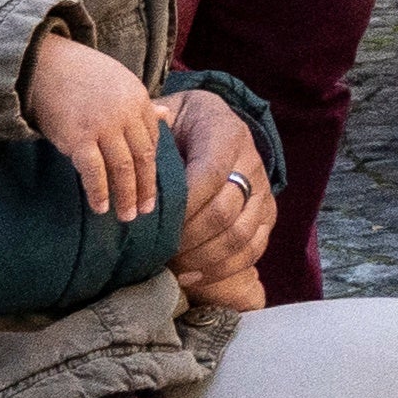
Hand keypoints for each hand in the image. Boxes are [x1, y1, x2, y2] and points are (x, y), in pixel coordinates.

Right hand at [27, 30, 167, 218]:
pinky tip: (101, 207)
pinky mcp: (79, 138)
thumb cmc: (81, 76)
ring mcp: (103, 126)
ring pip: (123, 168)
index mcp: (139, 99)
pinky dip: (99, 192)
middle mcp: (126, 114)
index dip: (150, 167)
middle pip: (142, 157)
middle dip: (146, 187)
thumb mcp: (119, 83)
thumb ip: (141, 105)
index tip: (149, 186)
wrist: (45, 66)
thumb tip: (166, 115)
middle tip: (145, 210)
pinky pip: (94, 172)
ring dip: (126, 195)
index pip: (152, 141)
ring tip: (126, 216)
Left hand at [163, 91, 274, 299]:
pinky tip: (192, 276)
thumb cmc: (177, 127)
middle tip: (156, 251)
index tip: (150, 222)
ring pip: (240, 235)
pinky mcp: (268, 214)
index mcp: (227, 134)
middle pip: (223, 212)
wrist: (208, 124)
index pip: (208, 176)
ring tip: (173, 266)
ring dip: (202, 258)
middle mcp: (253, 162)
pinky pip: (254, 249)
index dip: (180, 207)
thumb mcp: (162, 120)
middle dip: (186, 239)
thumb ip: (149, 140)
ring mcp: (264, 190)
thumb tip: (129, 167)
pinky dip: (223, 269)